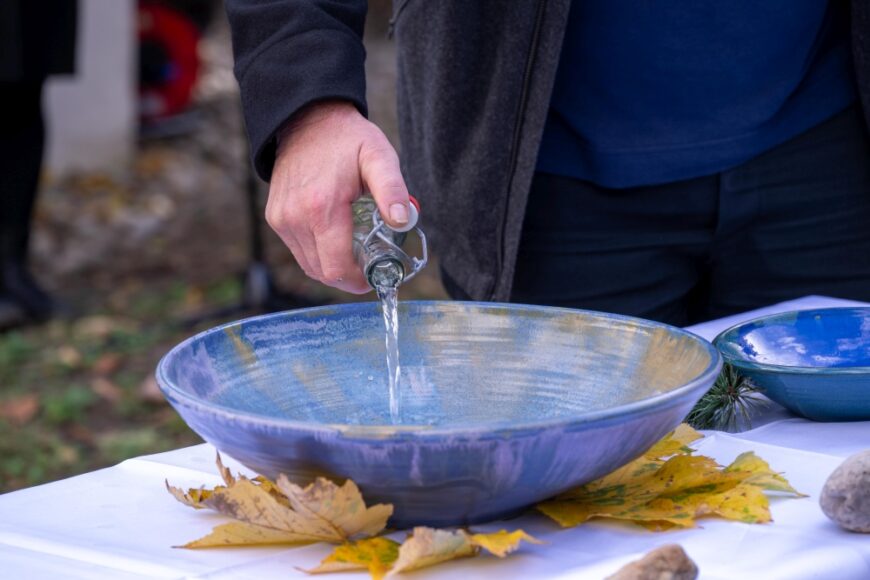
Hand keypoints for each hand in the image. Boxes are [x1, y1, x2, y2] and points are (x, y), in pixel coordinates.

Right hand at [267, 100, 410, 293]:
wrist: (307, 118)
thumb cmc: (348, 139)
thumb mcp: (378, 157)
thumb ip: (392, 189)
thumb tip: (402, 221)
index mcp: (322, 208)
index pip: (336, 268)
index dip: (357, 281)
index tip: (373, 276)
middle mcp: (295, 218)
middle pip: (322, 272)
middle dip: (347, 276)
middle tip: (367, 264)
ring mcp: (281, 219)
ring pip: (308, 264)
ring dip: (331, 265)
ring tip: (352, 250)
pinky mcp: (275, 217)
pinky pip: (298, 250)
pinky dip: (317, 253)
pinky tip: (334, 237)